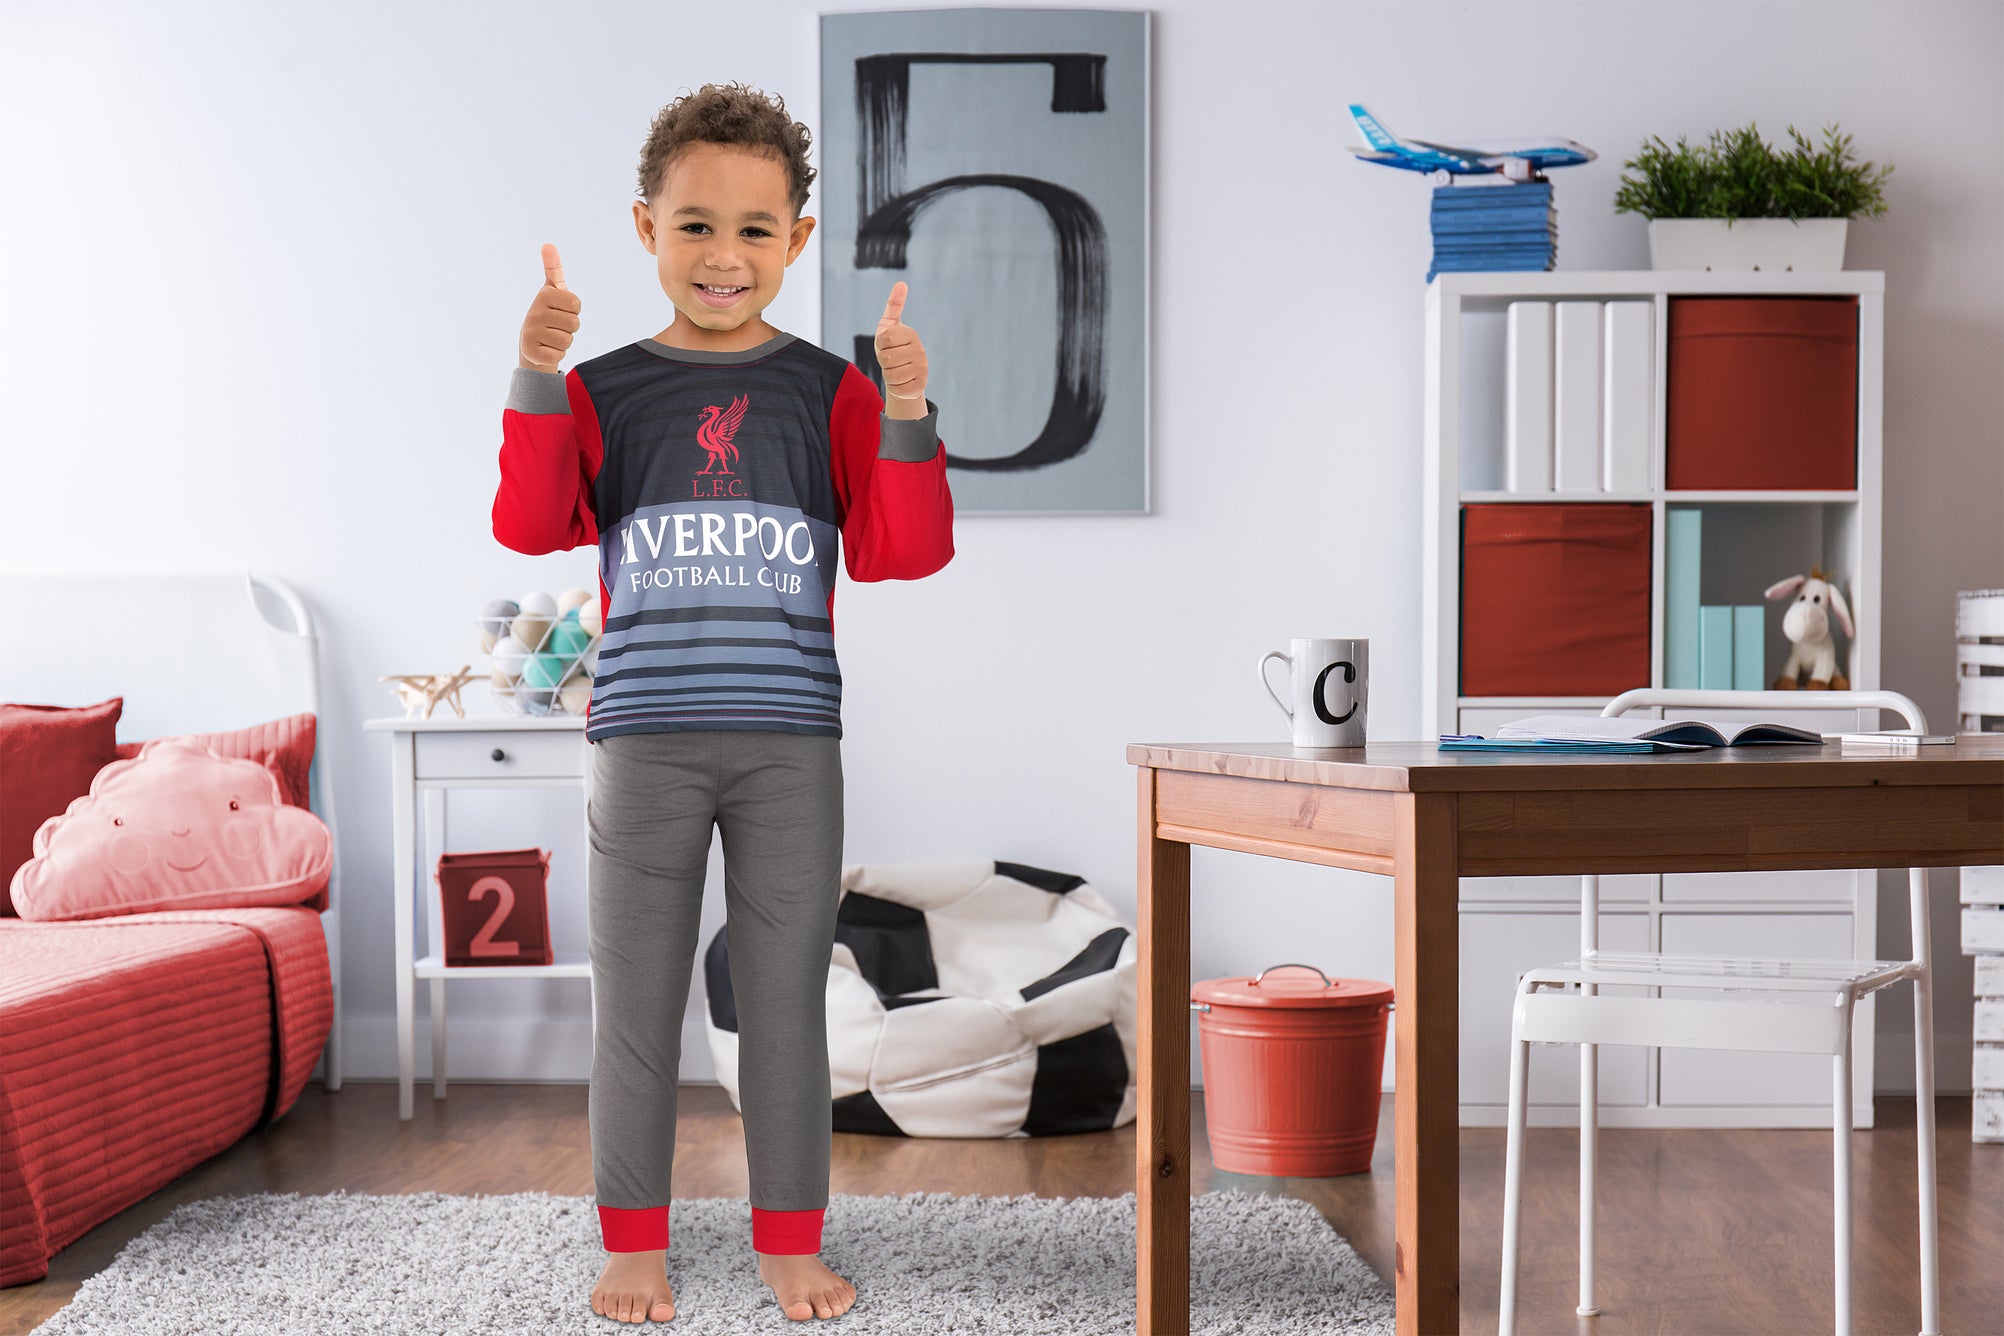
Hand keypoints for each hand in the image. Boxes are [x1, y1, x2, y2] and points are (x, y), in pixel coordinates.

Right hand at [519, 243, 582, 371]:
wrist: (530, 343)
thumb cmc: (548, 313)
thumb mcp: (552, 290)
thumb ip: (553, 268)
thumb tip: (548, 244)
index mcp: (543, 295)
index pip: (576, 305)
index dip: (573, 311)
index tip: (561, 310)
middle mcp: (534, 312)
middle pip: (574, 323)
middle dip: (570, 327)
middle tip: (556, 325)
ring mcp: (531, 333)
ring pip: (568, 340)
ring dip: (564, 341)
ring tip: (551, 337)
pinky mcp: (532, 353)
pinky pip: (559, 355)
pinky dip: (556, 354)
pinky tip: (546, 348)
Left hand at [874, 281, 928, 417]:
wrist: (902, 375)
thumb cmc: (892, 348)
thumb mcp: (888, 326)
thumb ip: (894, 306)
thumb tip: (901, 282)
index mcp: (911, 334)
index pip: (885, 339)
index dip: (880, 344)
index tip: (887, 345)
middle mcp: (920, 351)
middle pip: (886, 358)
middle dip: (883, 361)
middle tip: (890, 360)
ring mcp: (922, 369)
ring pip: (890, 374)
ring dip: (888, 374)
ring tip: (896, 370)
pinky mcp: (920, 386)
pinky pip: (897, 388)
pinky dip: (894, 386)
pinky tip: (901, 381)